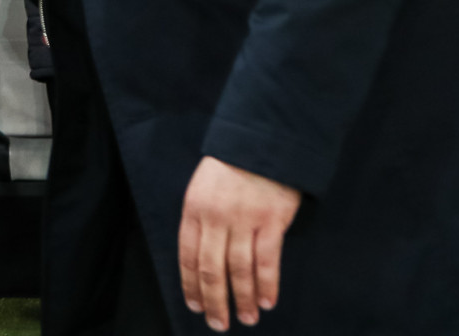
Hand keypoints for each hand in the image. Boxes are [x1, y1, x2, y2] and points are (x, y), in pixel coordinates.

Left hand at [178, 156, 301, 331]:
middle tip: (218, 324)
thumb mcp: (203, 188)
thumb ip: (201, 220)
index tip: (195, 306)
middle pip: (210, 268)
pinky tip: (266, 301)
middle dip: (214, 300)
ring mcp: (244, 220)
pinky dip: (266, 285)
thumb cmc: (231, 168)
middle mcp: (215, 217)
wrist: (262, 142)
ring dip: (242, 299)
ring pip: (238, 269)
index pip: (187, 255)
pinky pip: (267, 260)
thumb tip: (202, 259)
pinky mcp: (271, 221)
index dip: (190, 284)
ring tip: (246, 319)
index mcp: (194, 209)